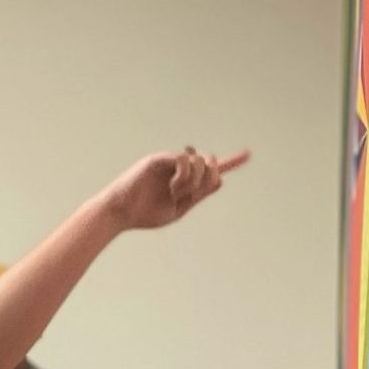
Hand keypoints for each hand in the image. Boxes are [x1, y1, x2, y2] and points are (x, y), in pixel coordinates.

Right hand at [100, 147, 227, 230]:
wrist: (120, 213)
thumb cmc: (144, 214)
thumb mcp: (179, 209)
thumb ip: (199, 195)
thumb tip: (219, 180)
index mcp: (185, 182)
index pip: (211, 170)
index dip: (230, 162)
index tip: (247, 155)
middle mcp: (179, 168)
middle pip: (211, 165)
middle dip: (208, 179)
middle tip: (189, 194)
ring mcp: (170, 162)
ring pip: (201, 161)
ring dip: (194, 181)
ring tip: (175, 193)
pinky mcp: (160, 158)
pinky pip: (185, 160)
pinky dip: (184, 177)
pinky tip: (172, 187)